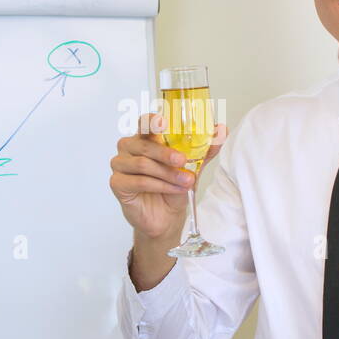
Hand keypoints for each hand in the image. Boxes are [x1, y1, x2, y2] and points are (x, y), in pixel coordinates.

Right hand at [109, 112, 227, 239]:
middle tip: (183, 161)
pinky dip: (159, 186)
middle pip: (144, 145)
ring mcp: (120, 165)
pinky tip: (173, 190)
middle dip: (166, 153)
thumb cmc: (174, 187)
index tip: (163, 122)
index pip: (144, 123)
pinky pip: (138, 181)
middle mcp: (129, 148)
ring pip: (142, 164)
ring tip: (185, 182)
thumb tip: (221, 129)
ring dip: (167, 173)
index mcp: (144, 138)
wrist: (167, 217)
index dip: (151, 121)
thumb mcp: (193, 166)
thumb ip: (205, 148)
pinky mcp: (117, 184)